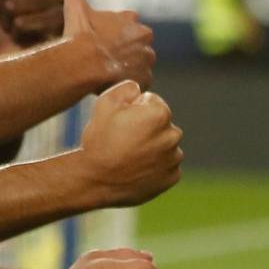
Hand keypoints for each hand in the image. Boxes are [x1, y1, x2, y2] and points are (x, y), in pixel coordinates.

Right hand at [59, 0, 154, 88]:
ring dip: (125, 68)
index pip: (127, 24)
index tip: (98, 40)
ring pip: (137, 63)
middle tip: (100, 59)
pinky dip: (128, 84)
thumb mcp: (74, 7)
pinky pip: (139, 82)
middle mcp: (143, 37)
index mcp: (130, 19)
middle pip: (134, 45)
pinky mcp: (145, 79)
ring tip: (104, 74)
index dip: (112, 33)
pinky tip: (111, 84)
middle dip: (122, 51)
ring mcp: (146, 59)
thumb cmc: (78, 36)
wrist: (83, 65)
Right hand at [78, 80, 182, 205]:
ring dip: (152, 146)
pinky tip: (135, 168)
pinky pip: (166, 166)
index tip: (119, 121)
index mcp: (159, 114)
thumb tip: (139, 89)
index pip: (152, 101)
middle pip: (161, 123)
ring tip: (127, 155)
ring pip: (165, 145)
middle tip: (121, 139)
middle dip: (146, 127)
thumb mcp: (103, 104)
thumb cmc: (99, 140)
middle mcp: (173, 135)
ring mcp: (173, 159)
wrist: (95, 180)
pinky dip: (154, 166)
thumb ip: (126, 88)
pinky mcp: (172, 177)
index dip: (133, 108)